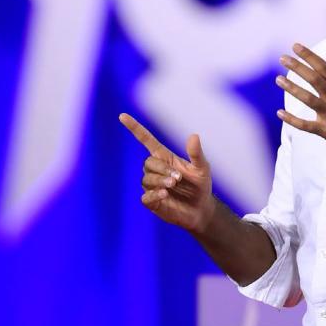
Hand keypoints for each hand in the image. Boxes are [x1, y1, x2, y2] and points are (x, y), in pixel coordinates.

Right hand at [118, 113, 214, 233]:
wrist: (201, 209)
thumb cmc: (200, 185)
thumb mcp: (202, 168)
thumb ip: (196, 154)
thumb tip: (193, 135)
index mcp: (165, 158)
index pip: (146, 140)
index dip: (135, 128)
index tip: (122, 116)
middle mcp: (156, 170)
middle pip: (148, 163)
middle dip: (162, 169)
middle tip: (178, 178)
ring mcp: (152, 186)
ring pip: (146, 179)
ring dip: (160, 181)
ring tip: (174, 185)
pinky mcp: (152, 201)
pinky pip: (145, 196)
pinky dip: (154, 194)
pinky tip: (164, 194)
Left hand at [275, 43, 325, 160]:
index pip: (324, 68)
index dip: (309, 56)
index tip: (296, 46)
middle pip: (315, 80)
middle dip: (298, 68)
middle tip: (283, 58)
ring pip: (309, 99)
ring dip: (292, 88)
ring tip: (278, 79)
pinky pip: (306, 125)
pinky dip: (292, 120)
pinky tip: (280, 113)